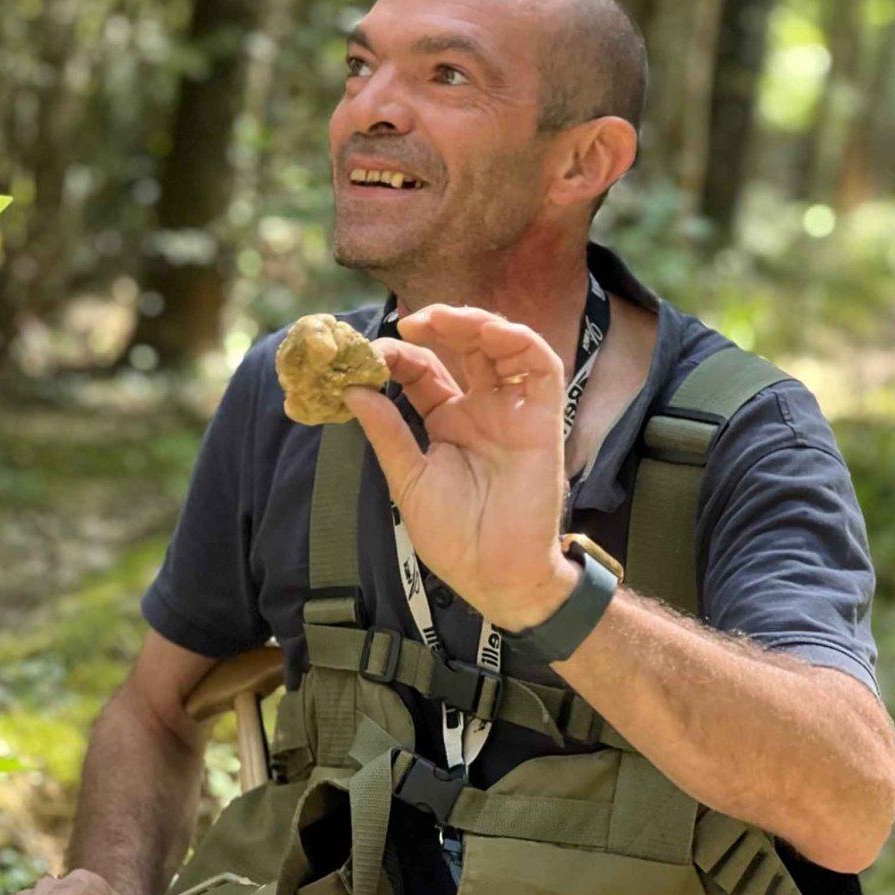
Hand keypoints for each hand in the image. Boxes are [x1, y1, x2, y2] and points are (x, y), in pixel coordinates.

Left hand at [342, 304, 579, 631]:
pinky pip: (542, 367)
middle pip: (464, 348)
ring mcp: (513, 412)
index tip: (368, 351)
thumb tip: (351, 389)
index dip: (400, 355)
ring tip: (442, 320)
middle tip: (407, 323)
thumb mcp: (408, 478)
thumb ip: (386, 431)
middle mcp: (482, 410)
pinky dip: (520, 341)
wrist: (495, 574)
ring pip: (502, 347)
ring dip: (475, 323)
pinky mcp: (543, 420)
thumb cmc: (454, 536)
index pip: (425, 371)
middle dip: (437, 326)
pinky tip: (490, 332)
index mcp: (448, 422)